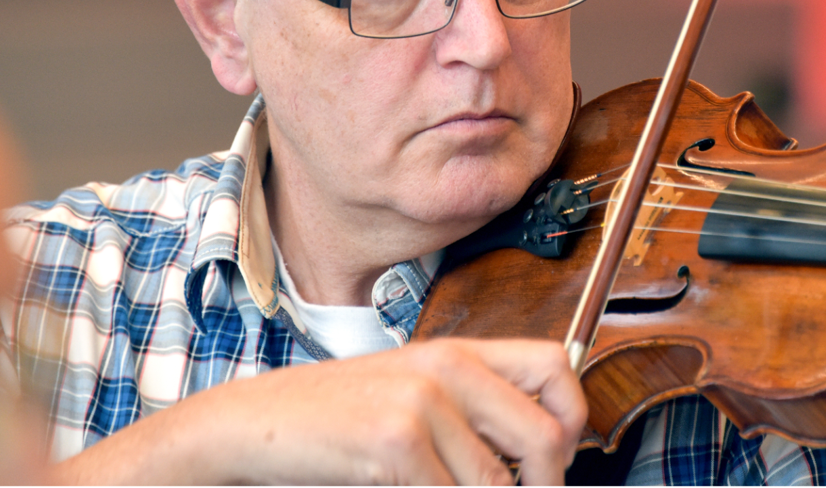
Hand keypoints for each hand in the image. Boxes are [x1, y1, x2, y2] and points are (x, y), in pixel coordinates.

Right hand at [53, 337, 585, 484]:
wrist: (253, 423)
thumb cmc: (334, 418)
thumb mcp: (411, 394)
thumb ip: (470, 409)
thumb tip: (545, 452)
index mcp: (458, 351)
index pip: (557, 368)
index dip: (572, 422)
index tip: (553, 460)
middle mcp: (449, 366)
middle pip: (550, 438)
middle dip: (542, 485)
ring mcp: (423, 402)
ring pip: (500, 486)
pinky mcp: (396, 441)